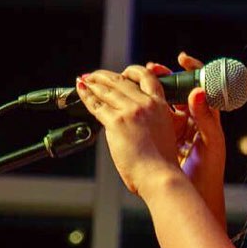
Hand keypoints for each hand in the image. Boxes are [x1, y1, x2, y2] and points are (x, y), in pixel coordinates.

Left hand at [74, 65, 179, 195]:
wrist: (159, 176)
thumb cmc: (162, 162)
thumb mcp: (165, 131)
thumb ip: (152, 119)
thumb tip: (134, 118)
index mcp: (161, 105)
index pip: (146, 77)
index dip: (131, 71)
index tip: (122, 73)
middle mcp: (146, 104)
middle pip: (122, 81)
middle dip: (105, 76)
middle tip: (95, 76)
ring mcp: (131, 112)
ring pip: (107, 90)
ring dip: (94, 82)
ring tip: (85, 80)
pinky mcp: (116, 123)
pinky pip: (97, 105)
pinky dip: (87, 95)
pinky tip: (81, 91)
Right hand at [148, 52, 225, 217]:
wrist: (197, 198)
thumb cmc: (209, 173)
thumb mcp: (210, 144)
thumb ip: (206, 119)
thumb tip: (198, 92)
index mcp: (207, 118)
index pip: (201, 85)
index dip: (192, 69)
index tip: (180, 59)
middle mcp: (194, 120)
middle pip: (179, 90)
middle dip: (164, 76)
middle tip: (151, 68)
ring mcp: (179, 129)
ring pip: (164, 102)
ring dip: (150, 90)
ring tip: (135, 81)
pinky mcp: (167, 139)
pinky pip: (155, 118)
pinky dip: (145, 109)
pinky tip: (132, 104)